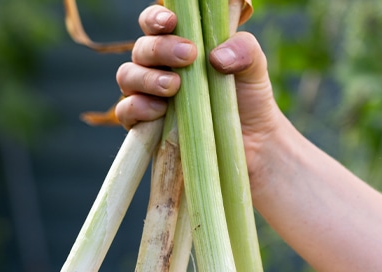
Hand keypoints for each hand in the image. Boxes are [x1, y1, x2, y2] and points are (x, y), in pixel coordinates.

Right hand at [115, 5, 284, 169]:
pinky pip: (125, 111)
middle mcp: (159, 67)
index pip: (155, 24)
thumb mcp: (254, 68)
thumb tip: (216, 56)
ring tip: (174, 86)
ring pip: (127, 76)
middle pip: (141, 48)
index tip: (171, 22)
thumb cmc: (249, 98)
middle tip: (189, 56)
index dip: (156, 19)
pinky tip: (160, 110)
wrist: (255, 143)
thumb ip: (244, 49)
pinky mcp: (146, 126)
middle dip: (161, 48)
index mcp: (179, 45)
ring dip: (147, 78)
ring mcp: (149, 96)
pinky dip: (138, 107)